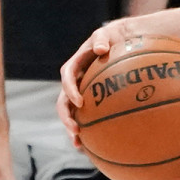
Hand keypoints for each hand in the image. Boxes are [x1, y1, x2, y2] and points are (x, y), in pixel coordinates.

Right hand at [57, 20, 135, 146]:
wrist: (116, 42)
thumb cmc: (111, 37)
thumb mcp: (105, 34)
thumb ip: (101, 39)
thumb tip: (101, 48)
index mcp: (74, 66)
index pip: (67, 78)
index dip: (71, 90)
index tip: (80, 102)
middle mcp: (74, 82)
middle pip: (63, 102)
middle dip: (67, 118)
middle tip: (76, 130)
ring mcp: (80, 92)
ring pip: (71, 113)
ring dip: (72, 129)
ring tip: (79, 145)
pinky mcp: (90, 100)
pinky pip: (86, 116)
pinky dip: (88, 129)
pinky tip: (95, 144)